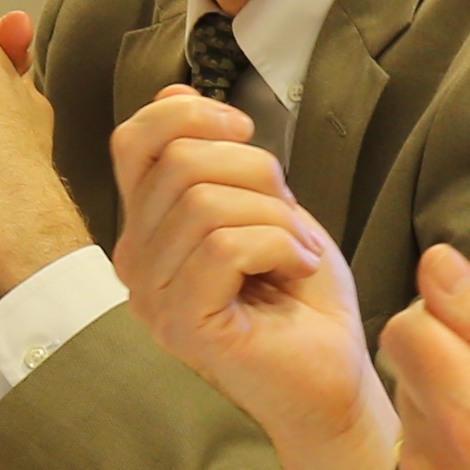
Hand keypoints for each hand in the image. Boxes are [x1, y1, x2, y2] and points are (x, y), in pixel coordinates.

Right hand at [110, 89, 393, 469]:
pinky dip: (279, 245)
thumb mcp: (265, 206)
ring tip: (297, 255)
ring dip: (275, 218)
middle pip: (181, 164)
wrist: (335, 376)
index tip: (245, 130)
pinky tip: (296, 271)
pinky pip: (225, 248)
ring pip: (205, 204)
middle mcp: (136, 263)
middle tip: (291, 222)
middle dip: (256, 174)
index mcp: (148, 228)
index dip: (191, 115)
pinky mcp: (183, 325)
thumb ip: (217, 159)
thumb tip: (172, 93)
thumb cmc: (303, 299)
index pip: (135, 141)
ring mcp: (152, 298)